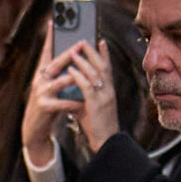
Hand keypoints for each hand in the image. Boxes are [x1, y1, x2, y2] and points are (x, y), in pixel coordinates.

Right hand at [22, 24, 80, 164]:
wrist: (34, 129)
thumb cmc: (47, 106)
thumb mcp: (51, 88)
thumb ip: (59, 75)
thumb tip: (74, 59)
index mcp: (41, 74)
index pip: (46, 52)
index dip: (50, 37)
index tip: (53, 21)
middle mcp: (39, 80)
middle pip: (55, 63)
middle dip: (68, 53)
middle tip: (81, 43)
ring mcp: (41, 93)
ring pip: (60, 81)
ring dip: (74, 77)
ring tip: (85, 73)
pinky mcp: (45, 107)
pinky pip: (63, 102)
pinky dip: (74, 102)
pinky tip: (83, 101)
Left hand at [66, 39, 119, 153]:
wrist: (105, 141)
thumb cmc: (97, 125)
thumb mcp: (90, 106)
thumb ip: (83, 95)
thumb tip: (72, 87)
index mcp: (109, 90)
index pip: (108, 68)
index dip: (105, 54)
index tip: (100, 41)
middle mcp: (109, 91)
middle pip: (102, 66)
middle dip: (92, 52)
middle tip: (83, 40)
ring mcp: (104, 97)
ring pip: (95, 74)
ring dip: (83, 61)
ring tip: (73, 51)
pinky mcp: (96, 104)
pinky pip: (87, 86)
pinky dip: (79, 76)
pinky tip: (71, 69)